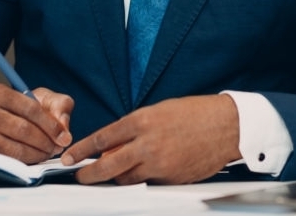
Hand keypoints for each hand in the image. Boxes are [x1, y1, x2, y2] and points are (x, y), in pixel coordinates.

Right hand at [0, 83, 73, 163]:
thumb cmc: (15, 108)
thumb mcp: (37, 98)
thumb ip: (57, 106)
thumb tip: (64, 130)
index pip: (30, 108)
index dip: (50, 124)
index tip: (63, 137)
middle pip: (22, 129)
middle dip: (44, 141)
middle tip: (57, 148)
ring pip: (13, 147)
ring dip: (36, 154)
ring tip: (47, 153)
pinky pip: (5, 160)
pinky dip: (23, 161)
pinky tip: (34, 158)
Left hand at [62, 94, 240, 184]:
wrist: (225, 126)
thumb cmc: (194, 113)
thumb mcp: (159, 111)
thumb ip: (136, 128)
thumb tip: (115, 143)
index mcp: (143, 120)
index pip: (103, 138)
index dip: (82, 149)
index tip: (70, 156)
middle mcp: (148, 143)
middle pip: (108, 165)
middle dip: (89, 174)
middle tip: (79, 176)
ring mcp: (160, 164)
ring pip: (126, 179)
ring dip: (114, 179)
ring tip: (107, 176)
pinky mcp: (171, 179)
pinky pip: (147, 183)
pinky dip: (139, 180)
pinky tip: (138, 175)